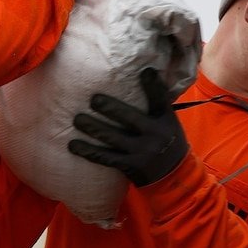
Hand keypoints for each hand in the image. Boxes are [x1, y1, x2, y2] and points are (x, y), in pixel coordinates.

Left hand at [68, 67, 188, 186]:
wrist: (174, 175)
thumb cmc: (164, 141)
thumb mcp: (167, 123)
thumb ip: (154, 106)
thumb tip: (142, 78)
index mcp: (165, 120)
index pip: (161, 99)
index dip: (154, 85)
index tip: (145, 71)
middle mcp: (155, 135)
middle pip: (130, 118)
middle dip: (111, 108)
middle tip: (93, 99)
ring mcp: (142, 152)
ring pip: (113, 138)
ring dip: (93, 128)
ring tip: (77, 120)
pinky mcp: (131, 166)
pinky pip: (105, 158)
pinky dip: (88, 151)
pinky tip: (73, 145)